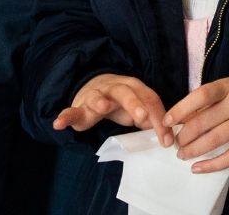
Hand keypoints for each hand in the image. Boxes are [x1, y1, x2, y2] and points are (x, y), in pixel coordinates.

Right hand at [54, 73, 172, 146]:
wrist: (94, 87)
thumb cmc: (121, 102)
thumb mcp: (138, 108)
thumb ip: (151, 119)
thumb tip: (169, 136)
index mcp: (135, 88)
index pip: (150, 101)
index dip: (159, 120)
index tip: (167, 140)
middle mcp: (115, 88)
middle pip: (127, 93)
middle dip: (135, 104)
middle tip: (142, 117)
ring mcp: (96, 96)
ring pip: (98, 97)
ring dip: (100, 101)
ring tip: (102, 107)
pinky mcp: (79, 107)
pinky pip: (71, 111)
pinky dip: (65, 116)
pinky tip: (59, 123)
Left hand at [165, 77, 228, 172]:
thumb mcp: (220, 90)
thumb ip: (201, 104)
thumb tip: (175, 123)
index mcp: (227, 87)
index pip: (201, 96)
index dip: (181, 109)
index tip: (167, 121)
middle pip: (204, 122)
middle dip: (184, 136)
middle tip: (175, 143)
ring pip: (215, 140)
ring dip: (193, 150)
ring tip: (182, 154)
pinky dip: (212, 165)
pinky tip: (197, 168)